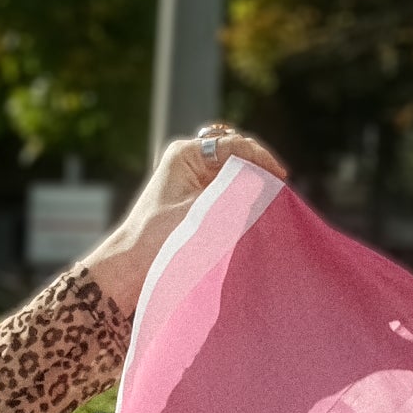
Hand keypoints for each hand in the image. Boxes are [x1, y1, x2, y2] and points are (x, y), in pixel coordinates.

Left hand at [82, 127, 289, 313]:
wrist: (132, 268)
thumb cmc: (159, 240)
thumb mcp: (202, 213)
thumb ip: (233, 195)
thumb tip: (264, 184)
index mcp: (185, 153)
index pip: (233, 145)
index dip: (260, 158)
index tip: (281, 176)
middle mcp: (189, 161)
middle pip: (234, 156)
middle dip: (257, 170)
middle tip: (279, 189)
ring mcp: (192, 180)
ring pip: (232, 175)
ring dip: (250, 186)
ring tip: (269, 201)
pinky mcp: (194, 201)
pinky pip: (225, 193)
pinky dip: (240, 200)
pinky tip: (253, 212)